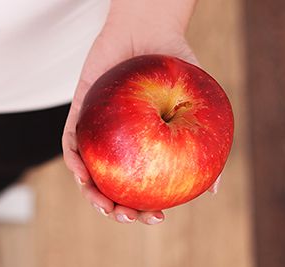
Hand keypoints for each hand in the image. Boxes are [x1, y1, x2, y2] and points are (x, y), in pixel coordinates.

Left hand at [61, 8, 219, 224]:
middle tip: (128, 217)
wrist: (149, 30)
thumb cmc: (174, 67)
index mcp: (142, 149)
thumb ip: (203, 143)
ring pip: (87, 174)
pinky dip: (74, 161)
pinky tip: (82, 173)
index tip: (157, 218)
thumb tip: (214, 189)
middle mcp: (117, 146)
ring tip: (105, 206)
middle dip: (115, 211)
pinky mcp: (78, 115)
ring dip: (91, 194)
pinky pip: (70, 143)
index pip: (140, 188)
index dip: (144, 209)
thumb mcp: (195, 105)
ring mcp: (96, 133)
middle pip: (110, 188)